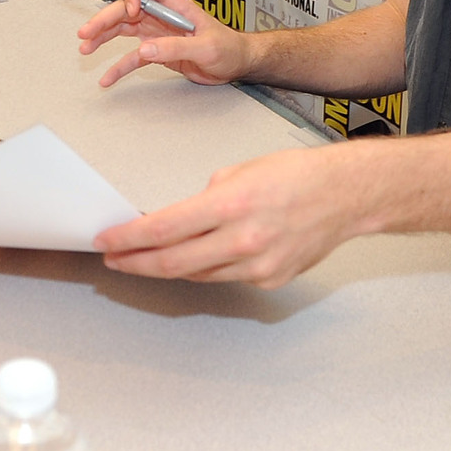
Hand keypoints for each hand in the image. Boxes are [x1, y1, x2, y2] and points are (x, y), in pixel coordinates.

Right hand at [77, 0, 253, 87]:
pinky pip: (131, 56)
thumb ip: (176, 47)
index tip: (130, 12)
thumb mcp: (207, 48)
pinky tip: (107, 77)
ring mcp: (157, 33)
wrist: (236, 65)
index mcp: (175, 4)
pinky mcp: (157, 51)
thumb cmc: (229, 48)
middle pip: (126, 8)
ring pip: (122, 29)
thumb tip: (145, 49)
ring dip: (102, 37)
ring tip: (85, 47)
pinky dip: (118, 66)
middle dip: (104, 18)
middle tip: (86, 33)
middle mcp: (162, 15)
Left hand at [95, 146, 360, 287]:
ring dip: (167, 268)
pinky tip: (199, 256)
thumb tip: (176, 220)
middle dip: (135, 263)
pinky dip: (206, 268)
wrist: (345, 196)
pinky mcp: (269, 279)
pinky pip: (225, 277)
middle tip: (113, 259)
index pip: (162, 229)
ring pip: (196, 274)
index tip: (106, 241)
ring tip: (146, 258)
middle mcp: (242, 240)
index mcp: (229, 205)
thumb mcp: (239, 171)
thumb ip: (205, 198)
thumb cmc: (296, 175)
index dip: (128, 239)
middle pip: (171, 262)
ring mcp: (257, 266)